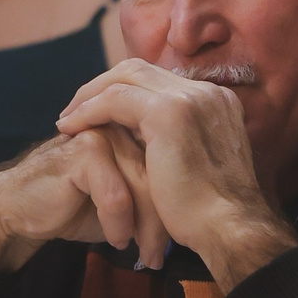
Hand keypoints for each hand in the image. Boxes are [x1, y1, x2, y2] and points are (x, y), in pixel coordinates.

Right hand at [0, 125, 169, 276]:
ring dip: (147, 228)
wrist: (21, 207)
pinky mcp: (85, 151)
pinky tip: (115, 240)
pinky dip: (119, 222)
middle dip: (165, 222)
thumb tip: (193, 219)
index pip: (174, 165)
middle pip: (163, 175)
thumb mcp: (126, 201)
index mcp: (139, 130)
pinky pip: (117, 195)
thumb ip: (155, 195)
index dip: (177, 206)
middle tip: (160, 256)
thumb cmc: (76, 204)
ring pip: (145, 186)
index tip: (178, 241)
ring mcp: (105, 135)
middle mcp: (125, 126)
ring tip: (146, 255)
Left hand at [54, 62, 297, 292]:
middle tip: (75, 109)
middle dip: (102, 85)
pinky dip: (90, 109)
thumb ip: (182, 143)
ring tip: (67, 119)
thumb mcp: (200, 165)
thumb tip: (150, 143)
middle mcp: (207, 91)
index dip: (124, 90)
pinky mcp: (169, 113)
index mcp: (217, 101)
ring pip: (126, 76)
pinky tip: (70, 127)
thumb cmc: (213, 213)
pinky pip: (116, 98)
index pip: (160, 80)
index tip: (100, 112)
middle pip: (141, 68)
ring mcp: (190, 98)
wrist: (230, 228)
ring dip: (90, 95)